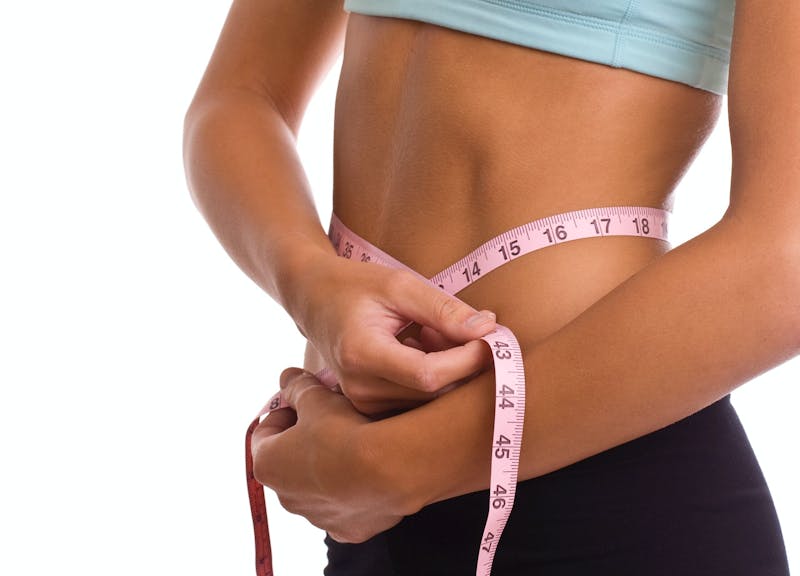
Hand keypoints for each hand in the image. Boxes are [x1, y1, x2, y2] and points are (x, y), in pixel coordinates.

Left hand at [251, 368, 404, 542]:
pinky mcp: (350, 530)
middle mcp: (286, 498)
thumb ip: (297, 387)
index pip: (265, 432)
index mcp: (267, 465)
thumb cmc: (342, 431)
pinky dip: (355, 489)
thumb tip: (287, 377)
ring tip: (357, 442)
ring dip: (330, 466)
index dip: (285, 411)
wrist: (389, 468)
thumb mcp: (316, 398)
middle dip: (308, 439)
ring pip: (320, 486)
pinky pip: (348, 505)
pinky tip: (372, 470)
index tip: (305, 400)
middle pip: (291, 461)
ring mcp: (318, 518)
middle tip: (333, 418)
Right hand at [290, 253, 495, 414]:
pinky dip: (432, 374)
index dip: (467, 360)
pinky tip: (419, 345)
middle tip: (463, 325)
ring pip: (430, 399)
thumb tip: (489, 329)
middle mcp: (359, 387)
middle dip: (462, 361)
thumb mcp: (400, 285)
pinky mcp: (369, 407)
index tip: (492, 337)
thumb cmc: (355, 286)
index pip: (429, 374)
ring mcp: (362, 402)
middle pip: (433, 391)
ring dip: (447, 366)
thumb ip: (444, 309)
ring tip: (429, 330)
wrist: (311, 299)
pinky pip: (418, 400)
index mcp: (361, 354)